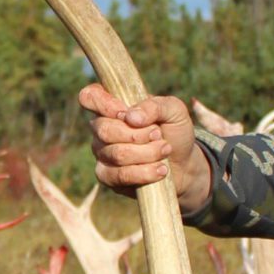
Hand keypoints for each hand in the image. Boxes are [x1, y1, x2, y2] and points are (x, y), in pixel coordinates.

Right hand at [80, 83, 211, 210]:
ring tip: (165, 150)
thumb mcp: (174, 110)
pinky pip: (119, 175)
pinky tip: (160, 170)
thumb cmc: (174, 132)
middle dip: (138, 134)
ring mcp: (102, 153)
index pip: (90, 96)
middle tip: (158, 134)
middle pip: (104, 129)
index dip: (104, 103)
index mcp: (113, 106)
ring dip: (148, 153)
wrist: (184, 164)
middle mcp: (102, 129)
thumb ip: (154, 106)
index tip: (126, 112)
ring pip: (117, 154)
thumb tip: (131, 117)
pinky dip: (144, 172)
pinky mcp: (108, 177)